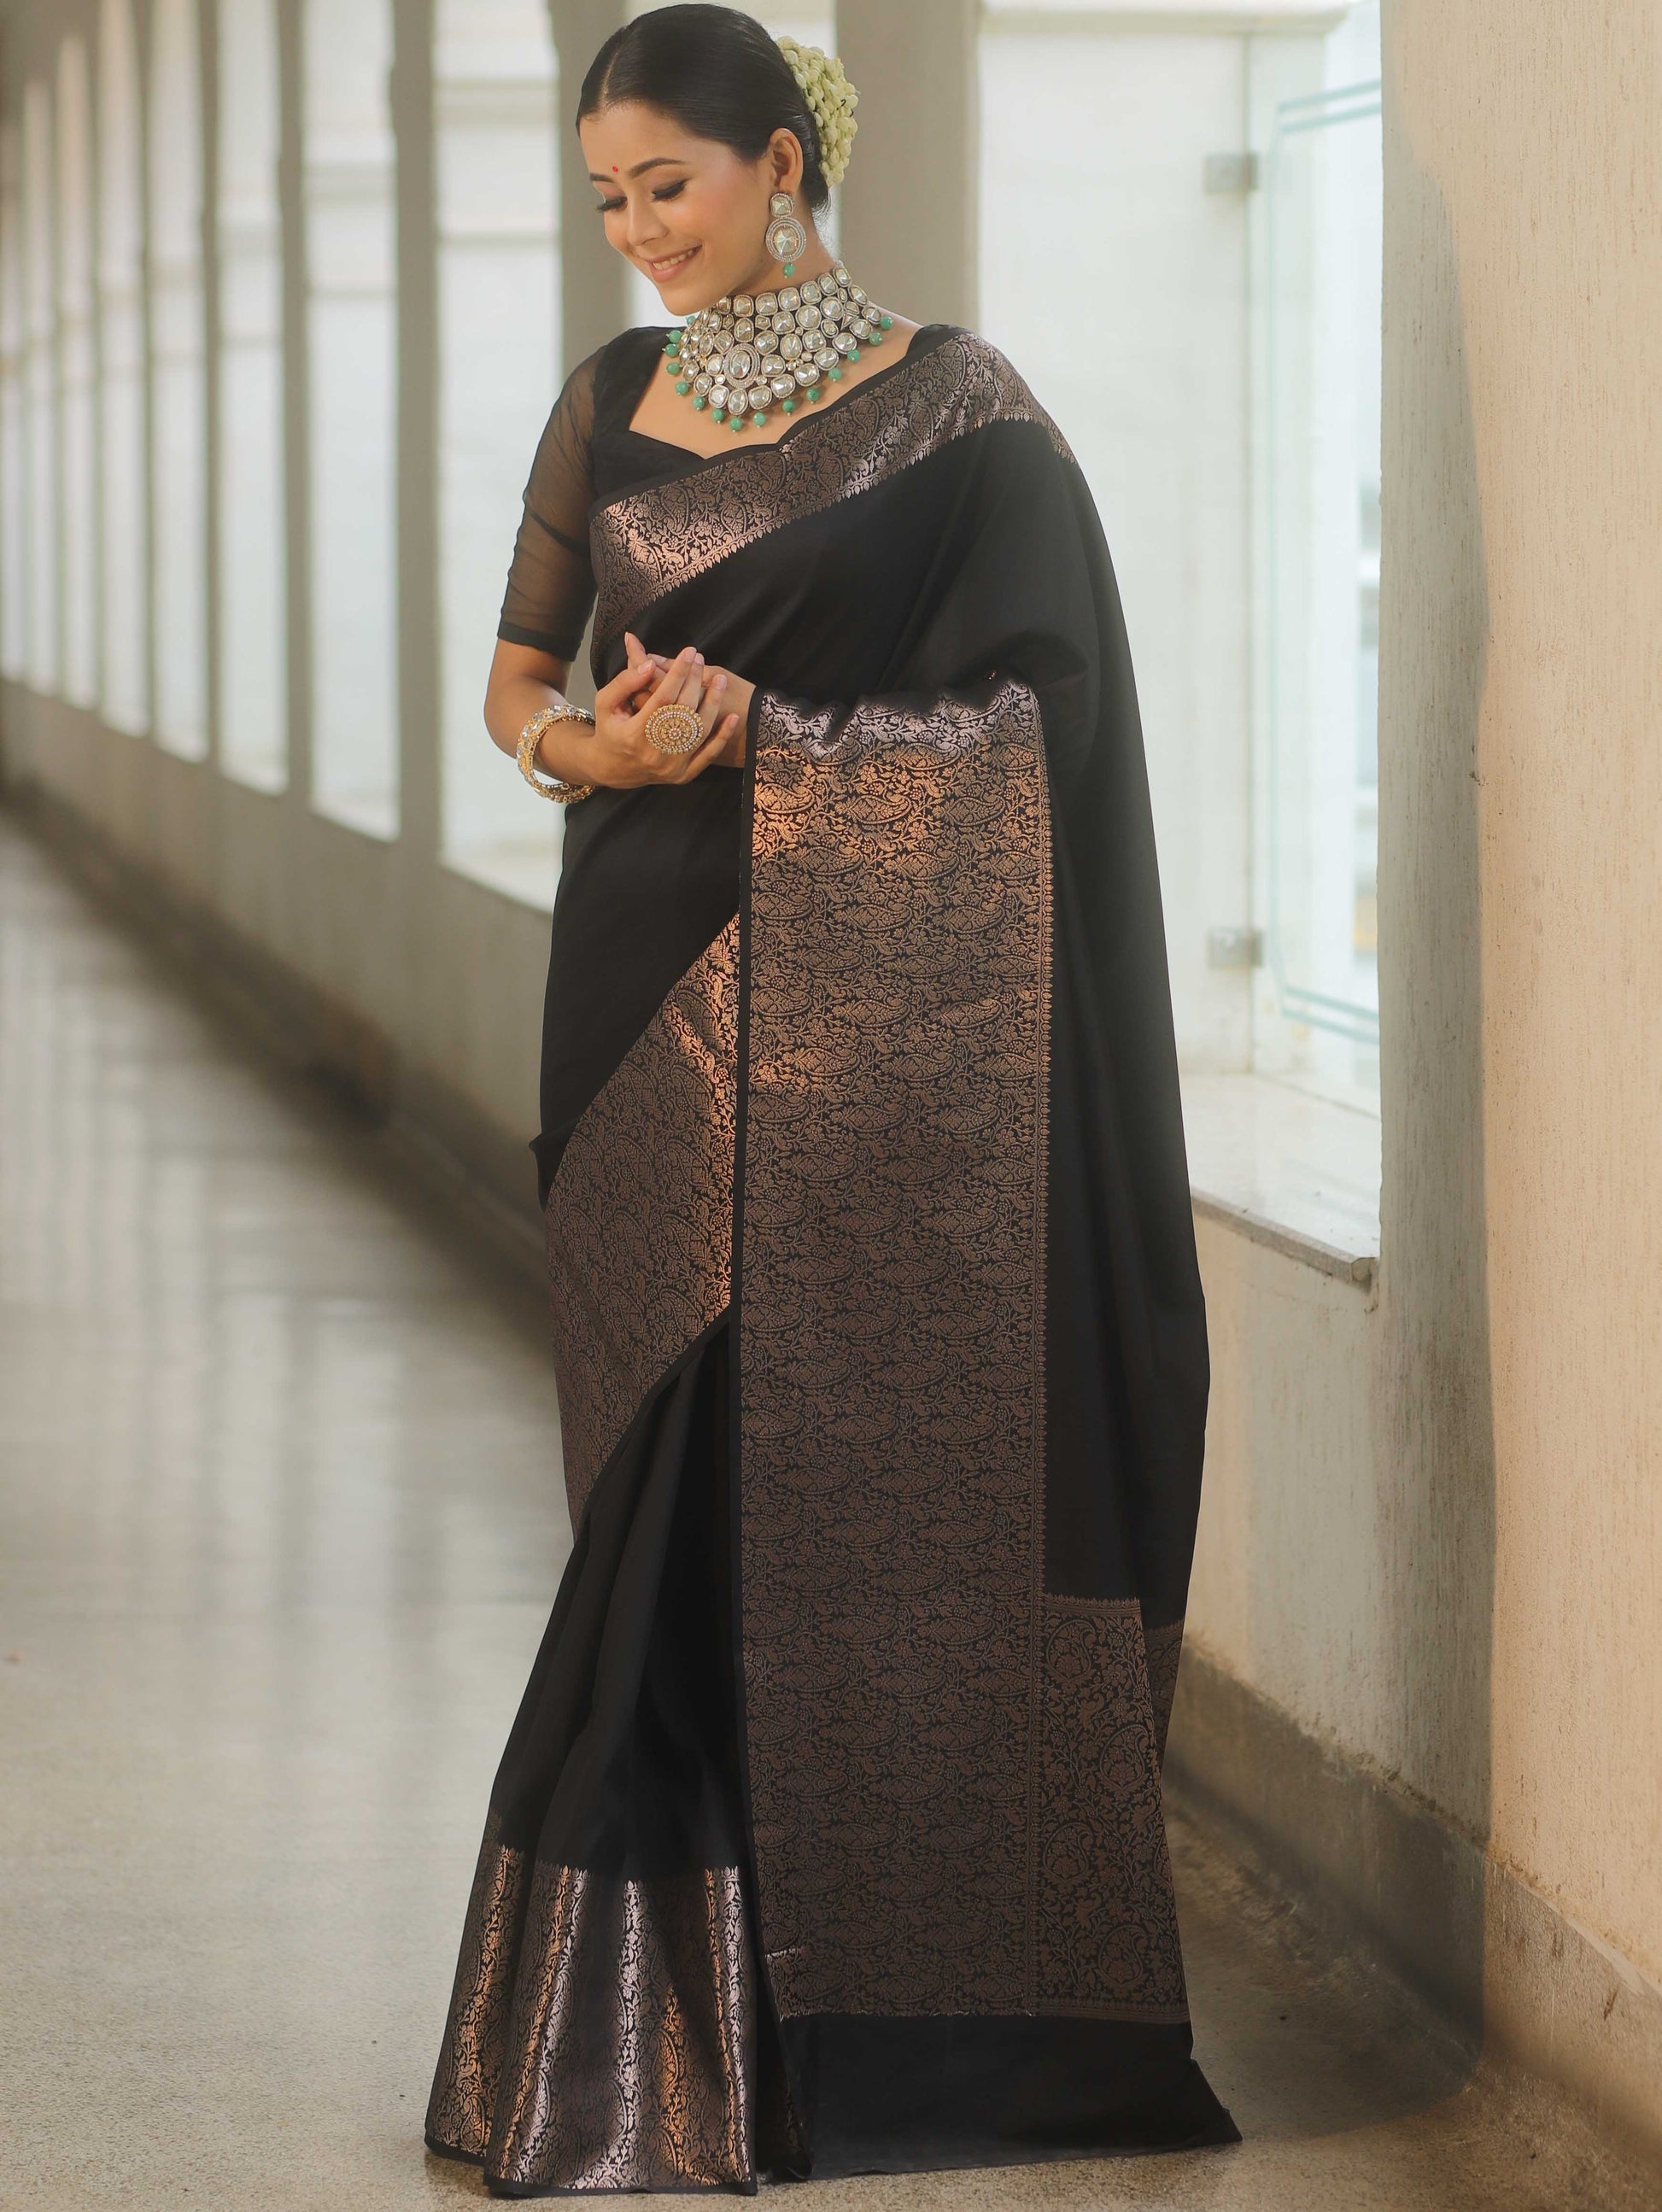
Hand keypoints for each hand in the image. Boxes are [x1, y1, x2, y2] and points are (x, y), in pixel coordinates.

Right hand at [573, 641, 741, 788]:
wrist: (613, 769)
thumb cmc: (610, 729)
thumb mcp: (605, 702)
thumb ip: (624, 682)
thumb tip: (649, 663)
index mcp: (634, 734)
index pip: (663, 697)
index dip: (678, 673)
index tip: (689, 652)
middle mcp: (655, 753)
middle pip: (683, 711)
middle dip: (694, 682)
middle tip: (700, 660)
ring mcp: (672, 766)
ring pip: (699, 731)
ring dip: (713, 703)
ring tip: (719, 679)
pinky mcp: (683, 775)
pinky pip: (708, 756)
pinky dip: (722, 737)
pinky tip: (734, 717)